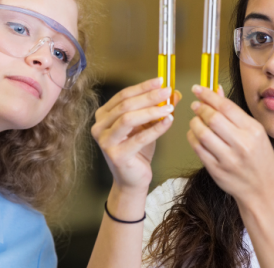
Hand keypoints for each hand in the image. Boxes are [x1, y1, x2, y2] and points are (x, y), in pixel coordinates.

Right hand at [92, 78, 181, 192]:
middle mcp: (99, 127)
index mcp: (103, 116)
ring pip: (129, 119)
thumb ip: (156, 109)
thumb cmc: (137, 152)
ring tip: (170, 107)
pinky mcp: (117, 155)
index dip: (143, 87)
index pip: (123, 96)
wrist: (132, 180)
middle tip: (167, 91)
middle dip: (148, 96)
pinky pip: (139, 138)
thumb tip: (174, 93)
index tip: (161, 81)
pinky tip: (168, 121)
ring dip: (151, 111)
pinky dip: (156, 128)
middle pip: (125, 105)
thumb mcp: (146, 126)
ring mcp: (105, 142)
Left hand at [187, 85, 273, 204]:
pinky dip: (192, 137)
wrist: (262, 190)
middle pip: (212, 118)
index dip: (208, 95)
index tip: (198, 89)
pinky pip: (198, 149)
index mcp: (253, 131)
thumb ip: (234, 113)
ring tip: (195, 120)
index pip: (226, 106)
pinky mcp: (217, 170)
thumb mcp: (255, 133)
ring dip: (194, 122)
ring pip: (202, 133)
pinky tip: (195, 134)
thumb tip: (216, 92)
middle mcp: (242, 144)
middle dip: (200, 108)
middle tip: (196, 105)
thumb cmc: (260, 160)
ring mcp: (228, 159)